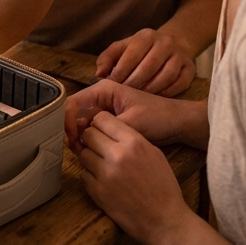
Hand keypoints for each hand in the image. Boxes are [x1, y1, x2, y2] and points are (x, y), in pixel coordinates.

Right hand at [65, 79, 187, 152]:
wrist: (178, 123)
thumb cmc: (157, 117)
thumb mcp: (131, 122)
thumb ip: (106, 128)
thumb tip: (82, 137)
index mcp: (103, 89)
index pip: (73, 102)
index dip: (67, 121)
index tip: (73, 141)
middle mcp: (100, 97)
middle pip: (74, 113)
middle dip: (72, 131)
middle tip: (77, 151)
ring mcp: (105, 109)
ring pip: (82, 123)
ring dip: (80, 138)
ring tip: (84, 154)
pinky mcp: (110, 122)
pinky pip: (92, 130)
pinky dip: (90, 141)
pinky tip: (93, 153)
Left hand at [77, 111, 191, 244]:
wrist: (164, 221)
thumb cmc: (162, 186)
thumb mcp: (153, 153)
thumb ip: (130, 137)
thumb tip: (107, 128)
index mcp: (133, 142)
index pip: (101, 118)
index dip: (100, 123)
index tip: (103, 131)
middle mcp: (116, 155)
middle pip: (88, 134)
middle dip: (92, 139)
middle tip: (100, 147)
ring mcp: (104, 174)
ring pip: (83, 153)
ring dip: (90, 157)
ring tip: (103, 165)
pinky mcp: (96, 192)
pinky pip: (83, 174)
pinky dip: (90, 175)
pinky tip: (103, 180)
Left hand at [95, 28, 194, 94]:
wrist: (169, 46)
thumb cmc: (139, 51)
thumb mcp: (122, 49)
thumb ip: (108, 59)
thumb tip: (98, 74)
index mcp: (146, 35)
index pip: (132, 55)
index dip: (120, 72)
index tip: (112, 85)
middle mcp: (165, 42)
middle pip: (149, 66)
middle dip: (135, 82)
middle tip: (125, 95)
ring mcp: (180, 55)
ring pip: (166, 75)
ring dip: (151, 89)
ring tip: (139, 99)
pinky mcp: (190, 68)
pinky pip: (180, 84)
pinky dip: (167, 92)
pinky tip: (156, 99)